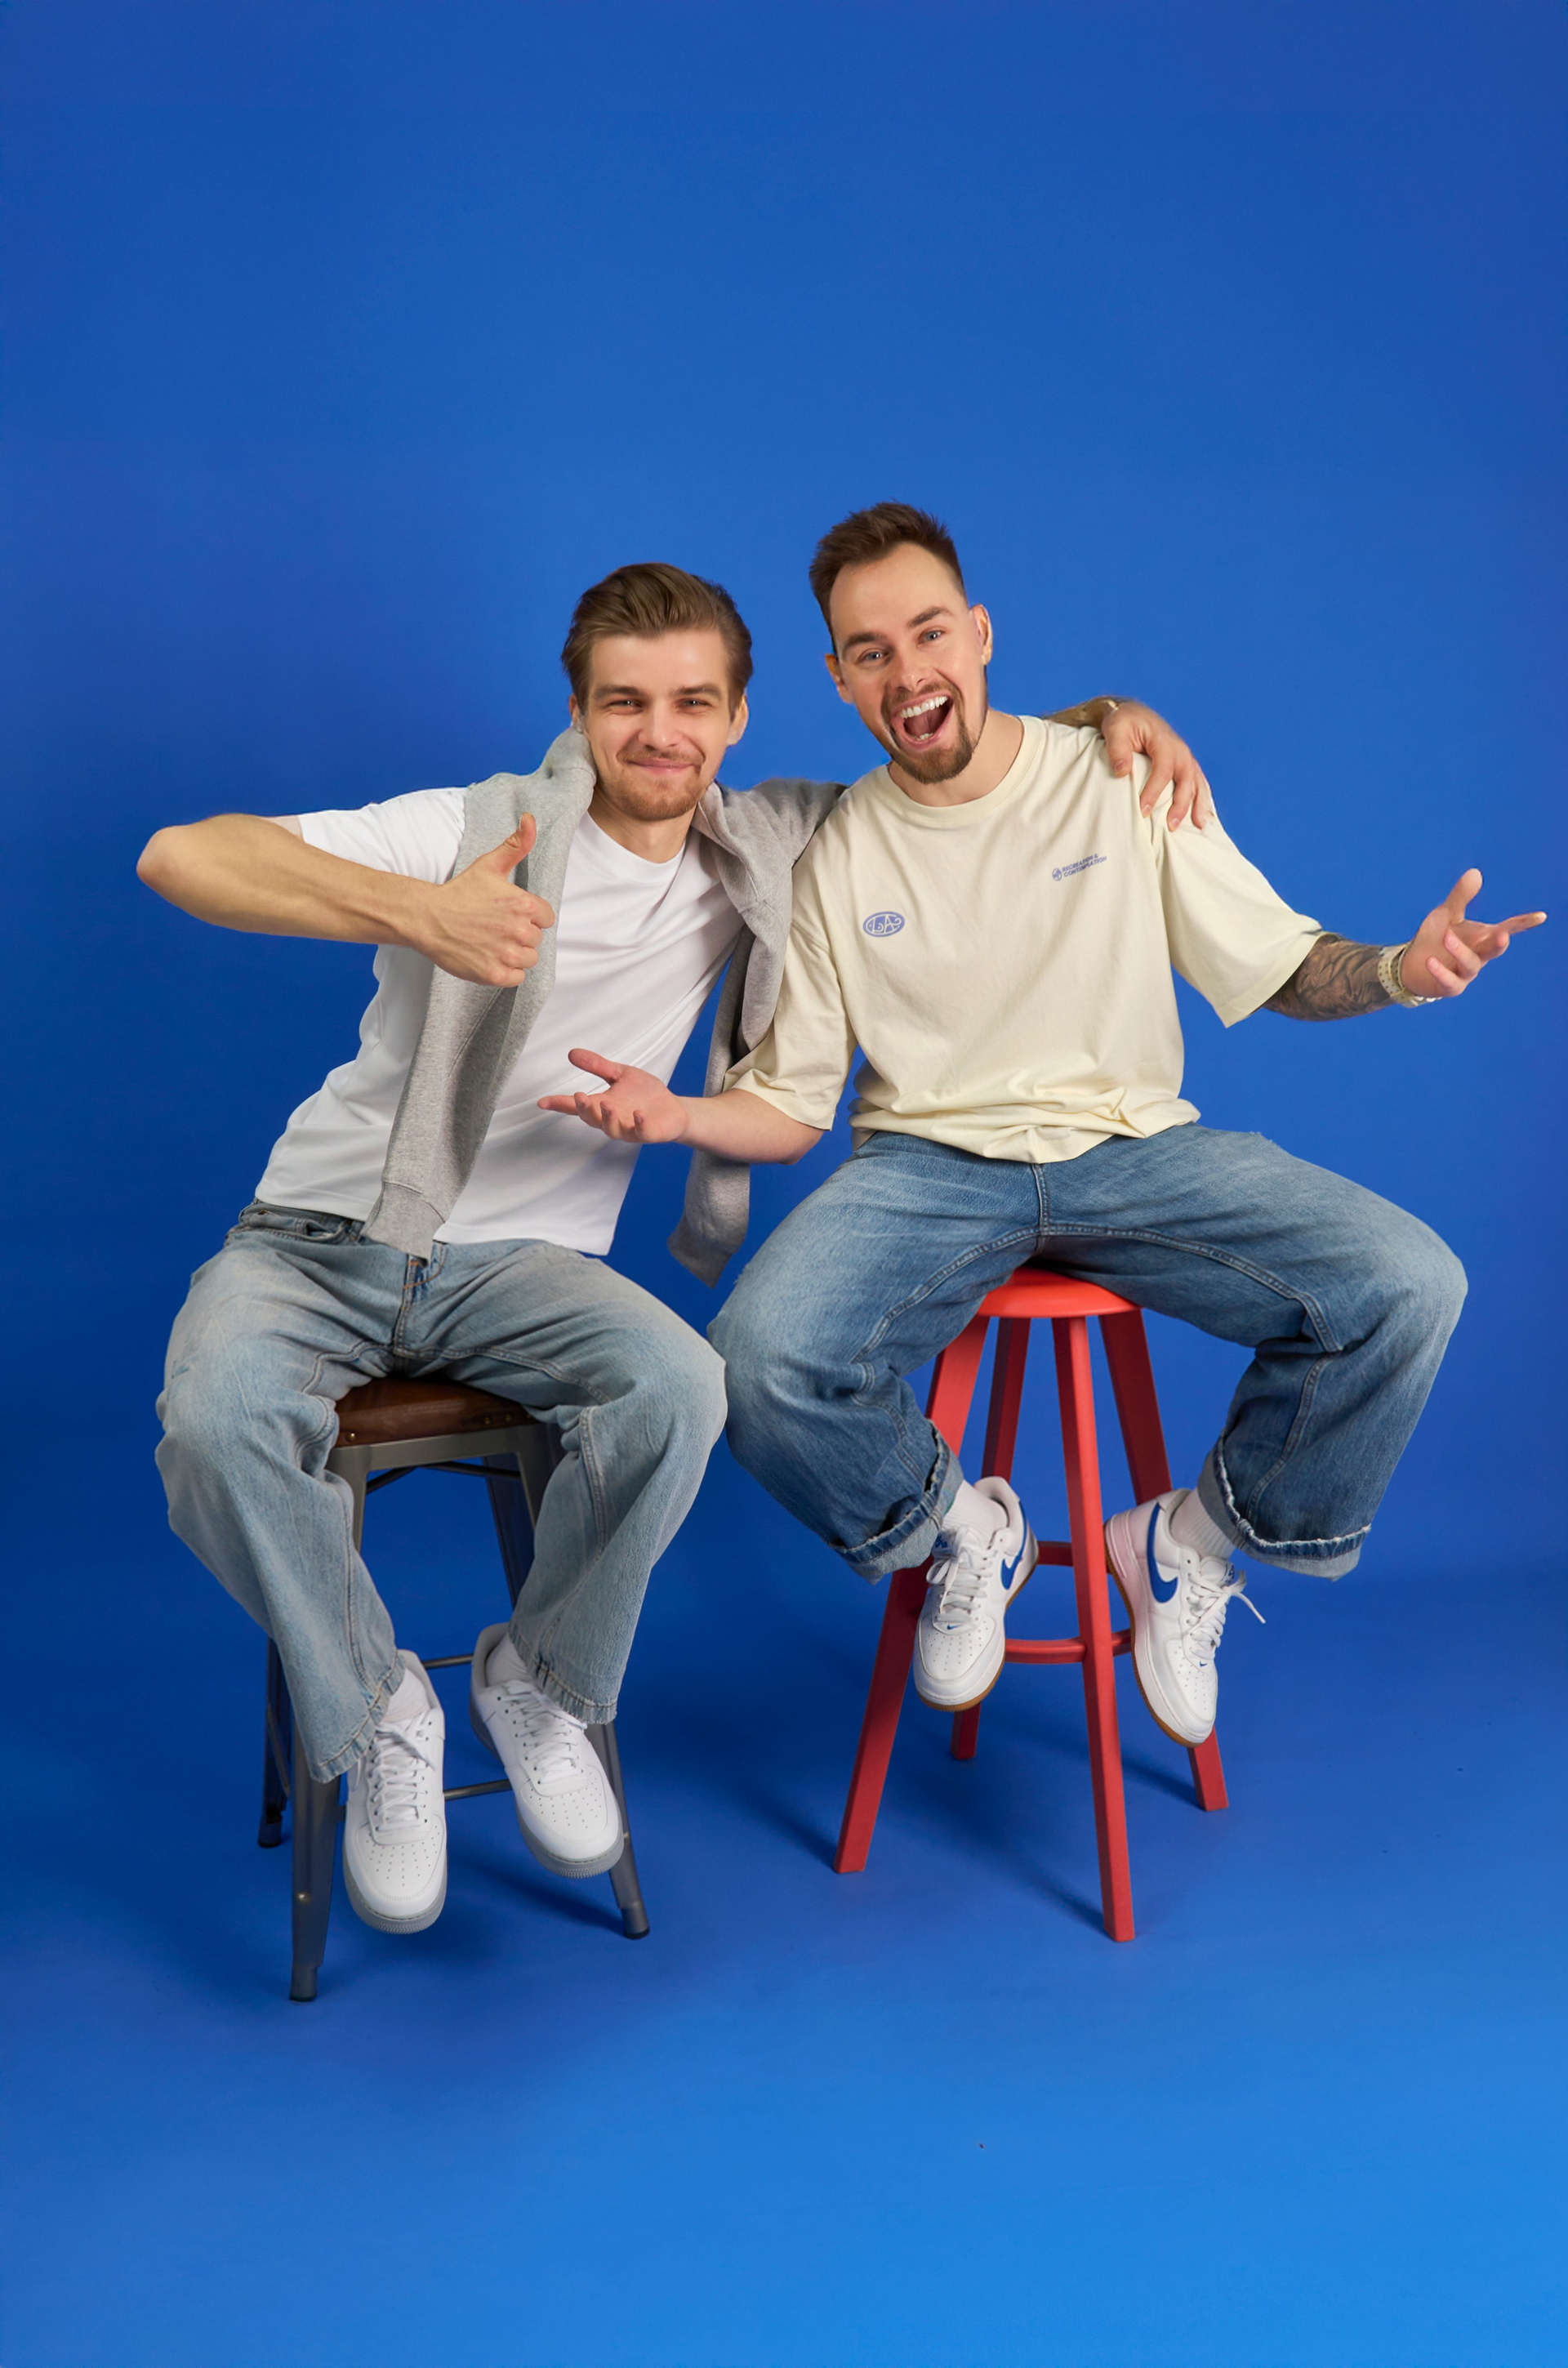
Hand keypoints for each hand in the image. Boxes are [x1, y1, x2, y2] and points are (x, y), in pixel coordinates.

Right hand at [415, 817, 555, 984]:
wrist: (427, 918)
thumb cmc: (459, 892)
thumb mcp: (490, 864)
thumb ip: (516, 845)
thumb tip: (530, 819)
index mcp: (524, 905)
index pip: (546, 918)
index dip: (529, 916)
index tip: (508, 913)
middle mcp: (520, 931)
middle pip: (536, 940)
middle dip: (520, 934)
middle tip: (495, 927)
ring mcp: (507, 955)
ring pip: (529, 960)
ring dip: (515, 954)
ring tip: (492, 942)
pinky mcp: (495, 975)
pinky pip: (517, 978)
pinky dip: (506, 971)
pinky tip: (489, 957)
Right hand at [538, 1049, 689, 1142]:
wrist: (673, 1110)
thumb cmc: (645, 1094)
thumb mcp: (620, 1075)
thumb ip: (598, 1066)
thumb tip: (571, 1053)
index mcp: (603, 1105)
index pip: (576, 1106)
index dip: (559, 1104)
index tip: (543, 1102)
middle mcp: (612, 1120)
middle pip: (591, 1119)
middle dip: (584, 1109)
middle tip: (578, 1096)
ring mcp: (629, 1129)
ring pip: (612, 1129)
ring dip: (607, 1118)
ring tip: (605, 1104)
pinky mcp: (649, 1133)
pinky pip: (642, 1132)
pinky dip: (639, 1124)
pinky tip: (638, 1114)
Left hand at [1104, 702, 1214, 829]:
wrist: (1133, 714)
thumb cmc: (1123, 722)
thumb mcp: (1115, 730)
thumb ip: (1117, 749)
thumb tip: (1122, 772)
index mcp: (1164, 741)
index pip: (1162, 769)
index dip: (1154, 791)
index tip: (1143, 811)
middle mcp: (1180, 750)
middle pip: (1186, 779)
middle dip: (1181, 804)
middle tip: (1171, 826)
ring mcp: (1185, 757)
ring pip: (1197, 782)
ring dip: (1198, 804)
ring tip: (1197, 826)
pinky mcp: (1184, 764)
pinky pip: (1197, 782)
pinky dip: (1202, 798)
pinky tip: (1201, 815)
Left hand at [1401, 869, 1545, 996]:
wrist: (1413, 964)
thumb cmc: (1435, 938)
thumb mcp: (1447, 914)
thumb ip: (1460, 897)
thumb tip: (1475, 872)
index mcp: (1483, 937)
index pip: (1507, 929)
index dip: (1523, 923)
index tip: (1540, 916)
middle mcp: (1479, 955)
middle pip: (1493, 951)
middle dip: (1499, 944)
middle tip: (1502, 935)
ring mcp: (1465, 973)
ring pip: (1470, 964)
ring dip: (1460, 951)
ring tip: (1447, 936)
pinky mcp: (1449, 987)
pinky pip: (1449, 981)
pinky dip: (1441, 972)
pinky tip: (1430, 961)